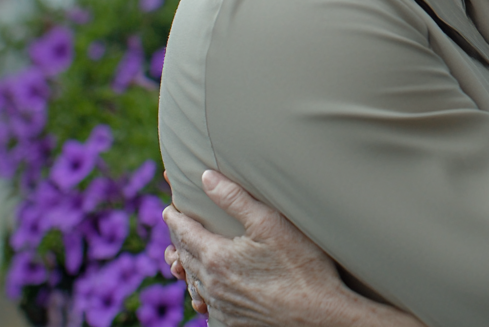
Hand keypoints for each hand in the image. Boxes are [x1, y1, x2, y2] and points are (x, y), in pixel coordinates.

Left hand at [163, 170, 422, 326]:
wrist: (319, 315)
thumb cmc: (301, 266)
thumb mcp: (270, 223)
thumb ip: (235, 198)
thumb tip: (206, 177)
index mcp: (216, 257)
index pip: (185, 233)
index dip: (175, 219)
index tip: (168, 210)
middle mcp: (212, 285)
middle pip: (185, 257)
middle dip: (178, 241)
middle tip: (176, 230)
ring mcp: (221, 307)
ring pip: (193, 284)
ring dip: (187, 268)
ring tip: (184, 259)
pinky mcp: (232, 323)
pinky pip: (208, 307)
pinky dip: (203, 293)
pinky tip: (208, 291)